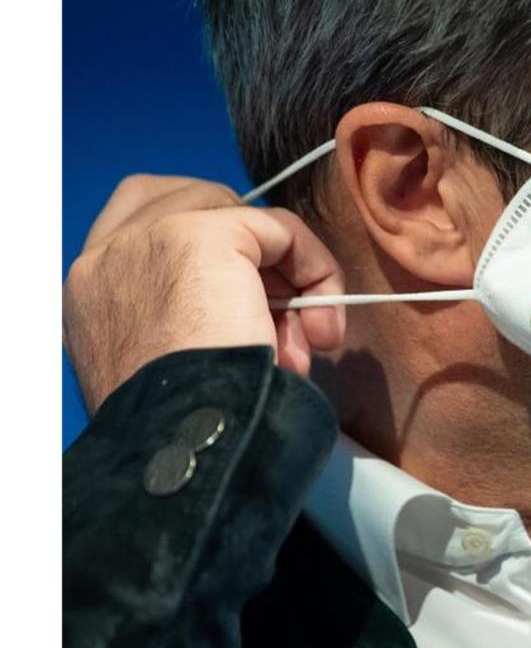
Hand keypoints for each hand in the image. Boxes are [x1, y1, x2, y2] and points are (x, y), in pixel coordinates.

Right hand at [64, 174, 345, 411]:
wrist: (186, 444)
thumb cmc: (190, 430)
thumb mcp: (180, 369)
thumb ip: (199, 321)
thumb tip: (271, 314)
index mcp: (91, 292)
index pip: (146, 221)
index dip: (217, 246)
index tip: (260, 300)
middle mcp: (105, 256)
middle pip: (198, 203)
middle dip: (256, 256)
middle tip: (292, 322)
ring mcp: (146, 237)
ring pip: (242, 217)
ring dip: (292, 272)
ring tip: (308, 341)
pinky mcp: (199, 235)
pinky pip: (279, 229)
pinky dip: (315, 268)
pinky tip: (322, 323)